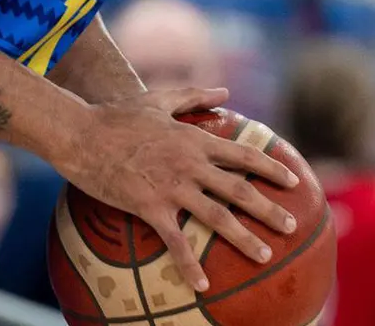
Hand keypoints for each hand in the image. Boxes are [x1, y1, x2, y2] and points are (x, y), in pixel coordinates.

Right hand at [51, 88, 300, 291]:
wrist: (81, 134)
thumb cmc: (117, 115)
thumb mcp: (159, 99)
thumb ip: (194, 96)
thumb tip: (225, 90)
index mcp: (195, 139)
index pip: (244, 155)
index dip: (271, 169)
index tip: (293, 182)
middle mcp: (190, 164)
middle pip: (239, 190)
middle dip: (269, 210)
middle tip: (291, 225)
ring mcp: (171, 187)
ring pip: (217, 217)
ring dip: (244, 238)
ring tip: (265, 256)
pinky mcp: (149, 207)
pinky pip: (175, 241)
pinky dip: (189, 264)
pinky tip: (202, 284)